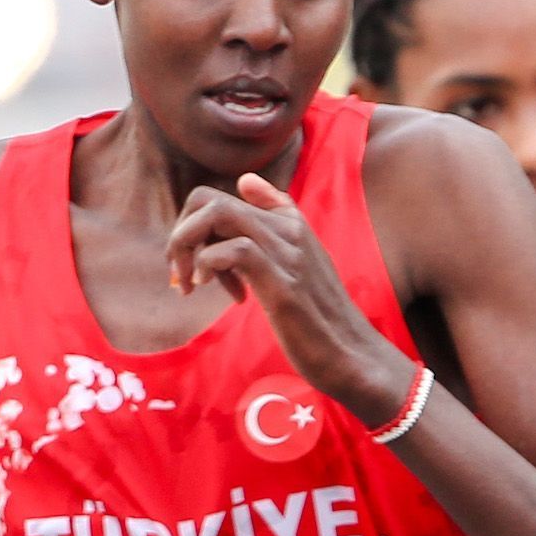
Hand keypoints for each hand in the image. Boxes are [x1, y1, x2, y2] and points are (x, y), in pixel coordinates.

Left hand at [167, 171, 414, 420]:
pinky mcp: (284, 282)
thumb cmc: (320, 317)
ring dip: (186, 246)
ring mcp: (289, 254)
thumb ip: (274, 225)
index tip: (199, 263)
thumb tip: (247, 180)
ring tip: (190, 282)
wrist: (353, 355)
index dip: (198, 226)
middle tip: (182, 274)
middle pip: (210, 199)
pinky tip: (211, 290)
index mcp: (292, 223)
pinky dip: (209, 266)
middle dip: (181, 233)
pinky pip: (234, 250)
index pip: (226, 193)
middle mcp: (291, 230)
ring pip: (218, 214)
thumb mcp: (296, 261)